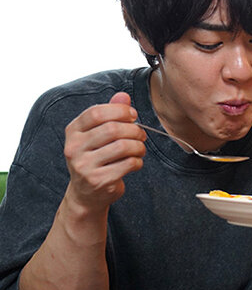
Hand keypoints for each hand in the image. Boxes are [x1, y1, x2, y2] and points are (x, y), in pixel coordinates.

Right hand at [63, 92, 146, 210]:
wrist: (86, 194)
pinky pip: (128, 164)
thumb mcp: (98, 134)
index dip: (119, 111)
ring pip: (122, 146)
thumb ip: (110, 113)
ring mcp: (84, 166)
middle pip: (113, 129)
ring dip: (139, 146)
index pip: (96, 112)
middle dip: (134, 130)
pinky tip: (135, 162)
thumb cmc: (96, 157)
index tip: (133, 115)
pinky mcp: (98, 181)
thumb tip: (123, 95)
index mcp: (73, 131)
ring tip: (140, 149)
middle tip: (141, 135)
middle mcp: (74, 148)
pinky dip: (138, 161)